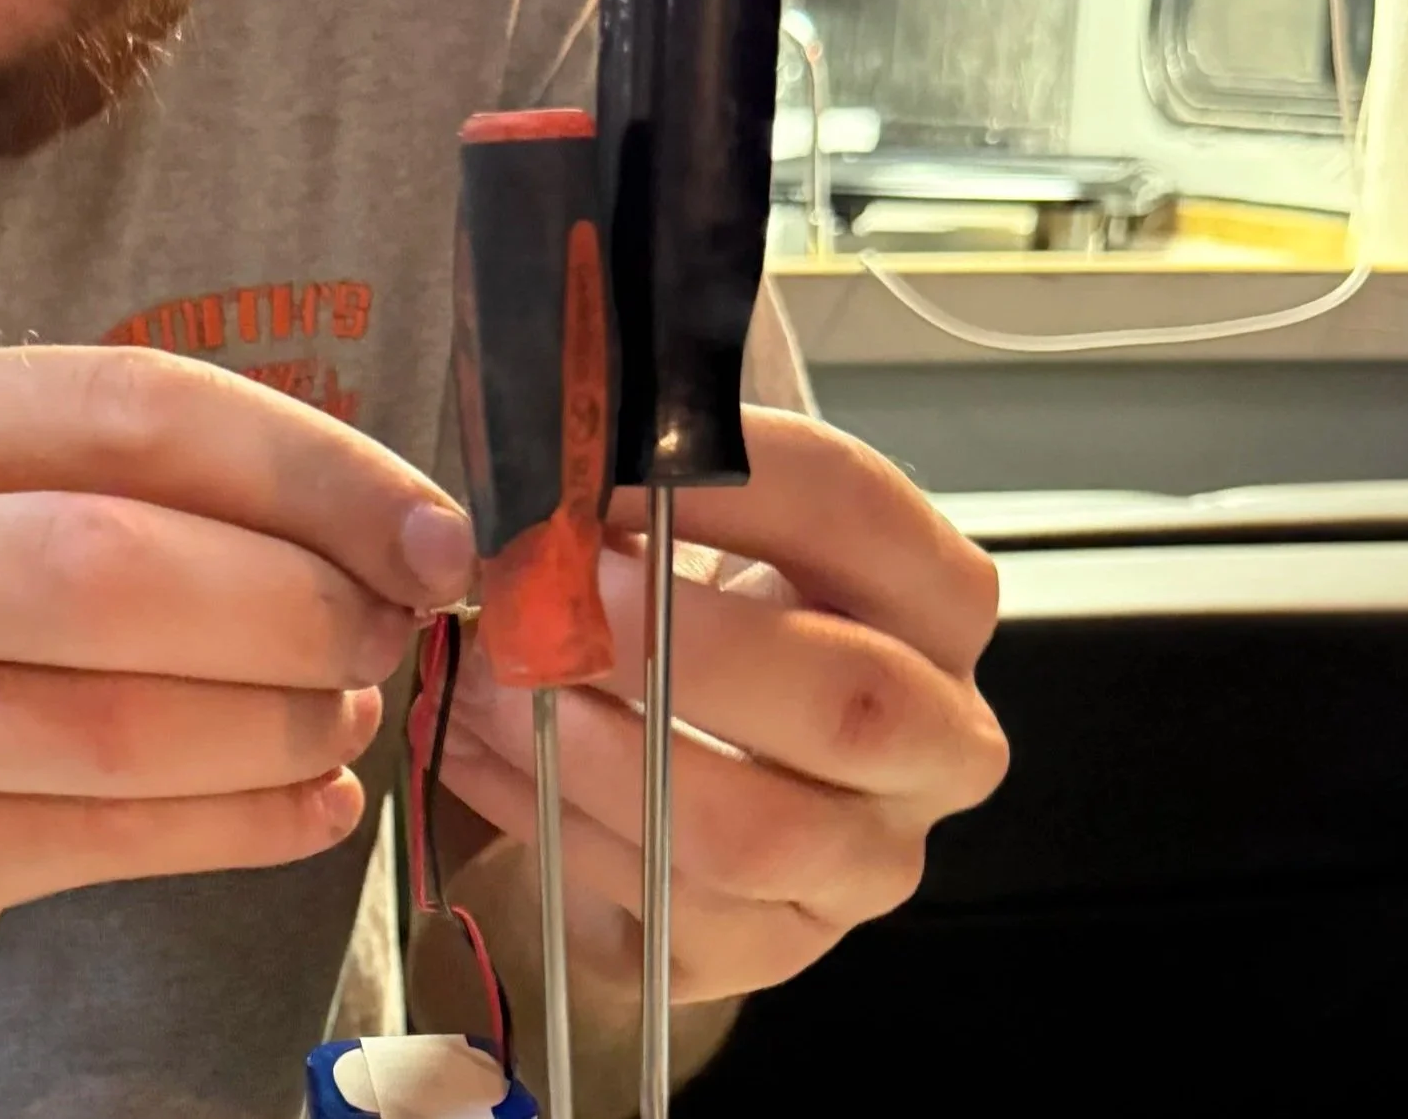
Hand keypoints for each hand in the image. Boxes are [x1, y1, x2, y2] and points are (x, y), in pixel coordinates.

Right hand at [0, 347, 475, 1030]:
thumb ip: (158, 494)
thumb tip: (406, 536)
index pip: (127, 404)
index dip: (310, 467)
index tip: (429, 534)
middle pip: (113, 558)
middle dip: (297, 603)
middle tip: (385, 637)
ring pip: (114, 719)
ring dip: (280, 725)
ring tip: (344, 722)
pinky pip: (102, 837)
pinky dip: (241, 825)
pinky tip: (311, 811)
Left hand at [438, 408, 1008, 1003]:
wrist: (689, 761)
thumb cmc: (705, 620)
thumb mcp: (706, 535)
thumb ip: (660, 488)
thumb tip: (555, 458)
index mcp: (937, 604)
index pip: (856, 511)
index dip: (718, 478)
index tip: (590, 468)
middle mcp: (939, 744)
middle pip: (845, 701)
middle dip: (672, 644)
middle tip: (541, 597)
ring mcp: (864, 864)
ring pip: (744, 830)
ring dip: (589, 751)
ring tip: (484, 682)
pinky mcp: (772, 949)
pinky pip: (659, 906)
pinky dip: (544, 822)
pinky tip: (469, 750)